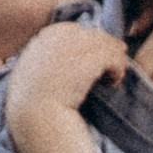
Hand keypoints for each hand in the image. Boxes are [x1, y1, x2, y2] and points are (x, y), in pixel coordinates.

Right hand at [4, 21, 128, 152]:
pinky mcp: (87, 62)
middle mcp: (58, 37)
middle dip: (106, 49)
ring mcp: (71, 47)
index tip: (98, 59)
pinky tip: (113, 83)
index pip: (75, 31)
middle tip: (114, 66)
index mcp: (44, 38)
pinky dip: (118, 69)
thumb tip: (84, 45)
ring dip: (115, 60)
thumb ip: (55, 56)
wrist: (35, 120)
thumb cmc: (38, 104)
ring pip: (106, 44)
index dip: (90, 44)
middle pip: (93, 35)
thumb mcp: (39, 72)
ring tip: (113, 77)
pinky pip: (113, 57)